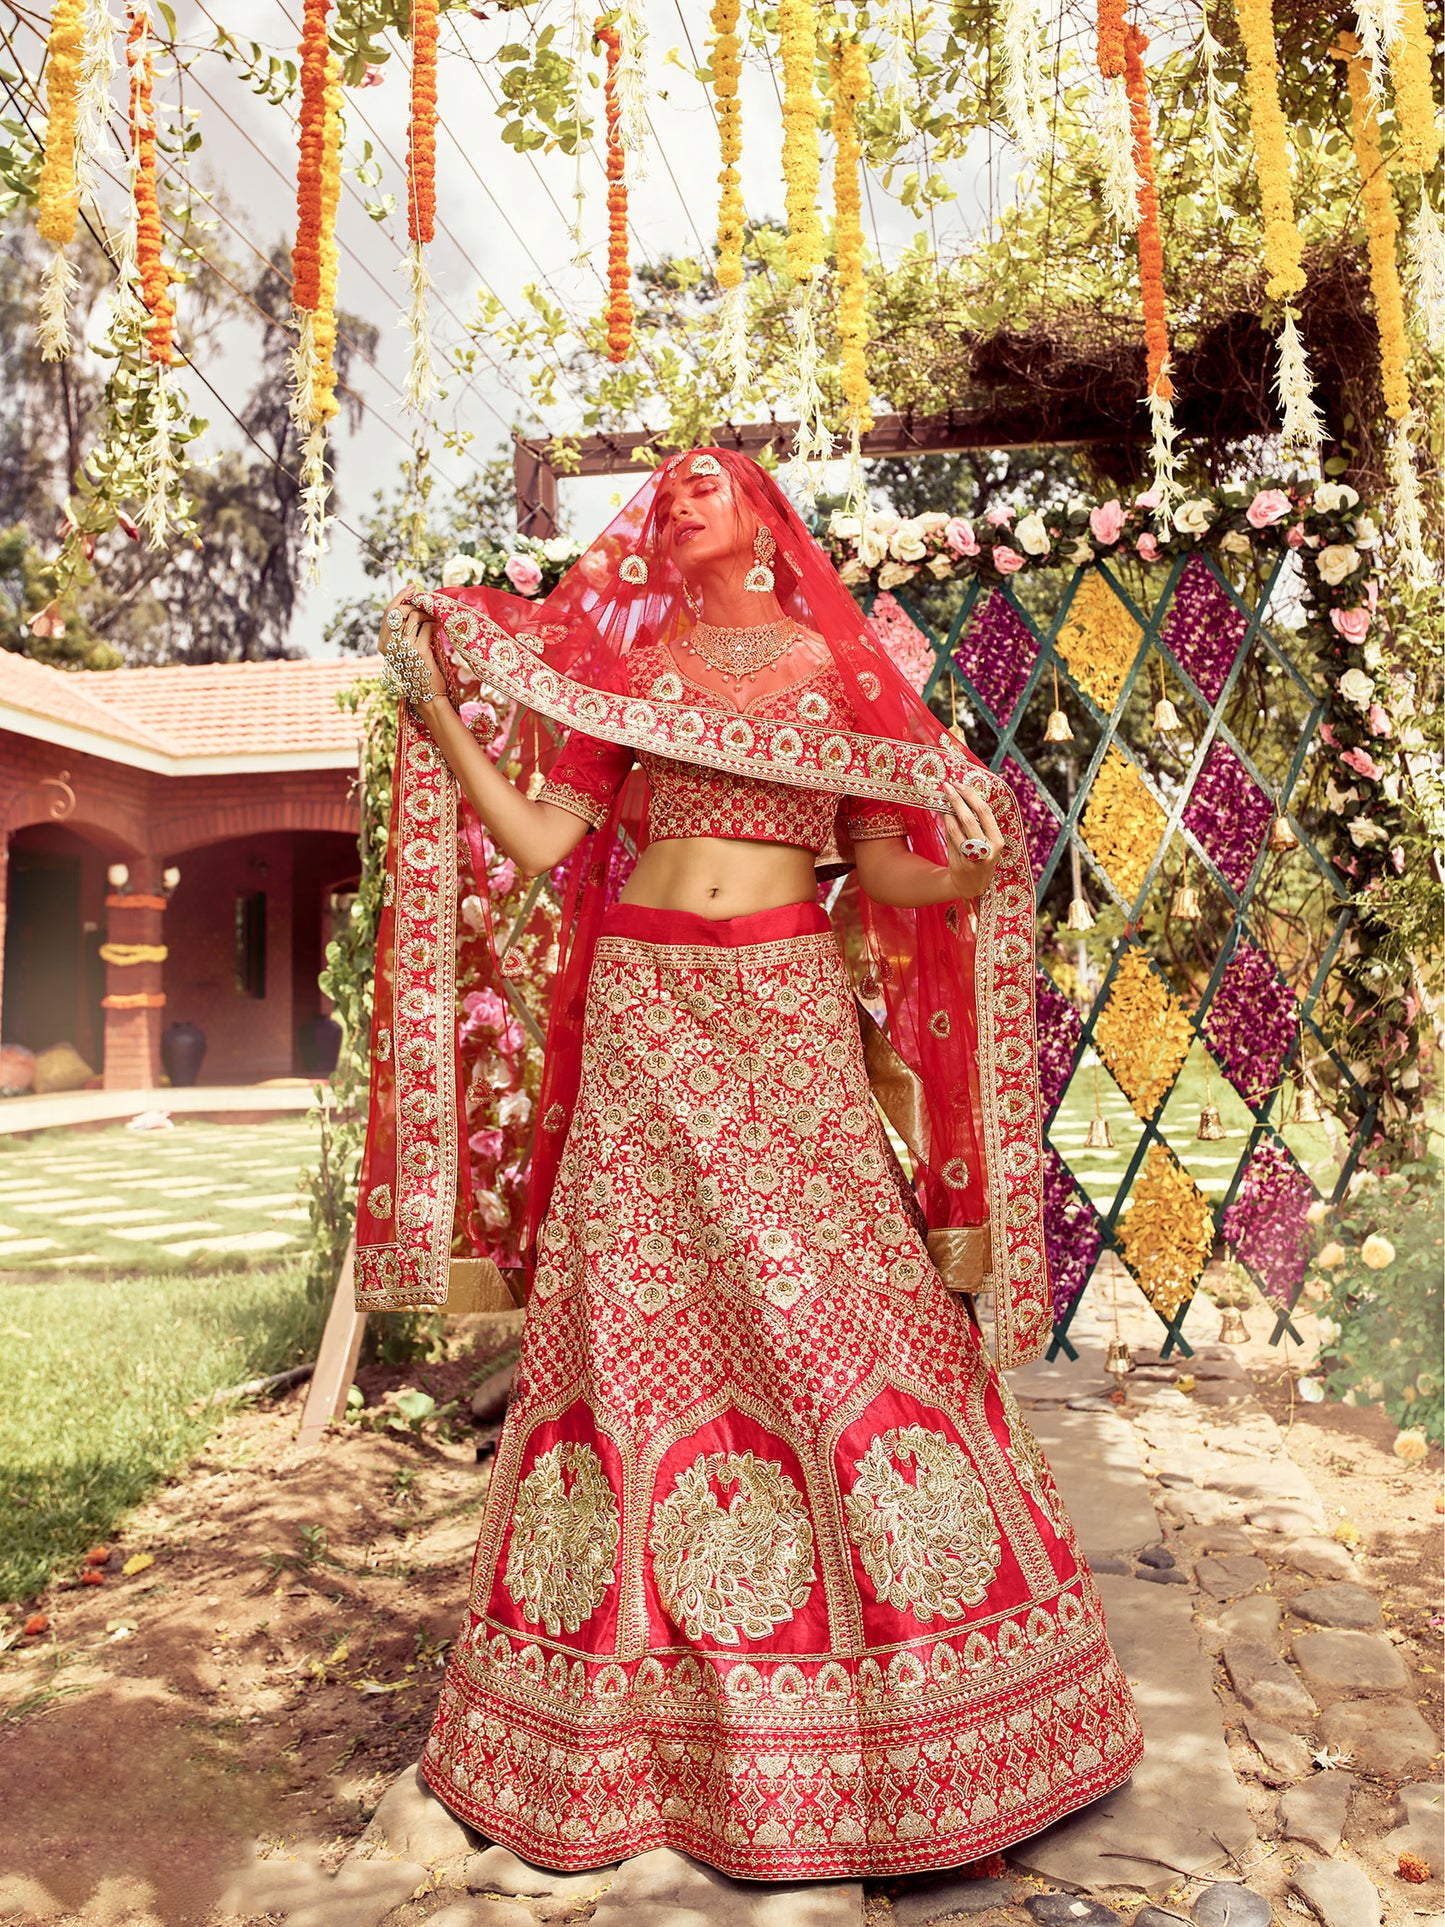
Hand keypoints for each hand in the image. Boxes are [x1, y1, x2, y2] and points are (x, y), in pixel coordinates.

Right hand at [380, 585, 444, 708]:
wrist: (428, 696)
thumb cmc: (419, 673)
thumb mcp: (406, 652)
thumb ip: (405, 633)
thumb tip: (416, 607)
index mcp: (384, 644)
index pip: (389, 613)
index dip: (400, 597)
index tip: (412, 587)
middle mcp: (390, 644)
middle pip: (401, 610)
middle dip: (416, 603)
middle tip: (429, 605)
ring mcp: (404, 647)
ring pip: (415, 615)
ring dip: (429, 614)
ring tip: (436, 619)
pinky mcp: (419, 650)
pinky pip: (428, 626)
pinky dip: (436, 623)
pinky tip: (440, 627)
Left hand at [939, 780, 1004, 898]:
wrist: (972, 887)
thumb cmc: (980, 858)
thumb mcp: (987, 843)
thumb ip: (978, 823)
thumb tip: (963, 795)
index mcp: (998, 841)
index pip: (985, 812)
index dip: (971, 796)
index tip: (960, 784)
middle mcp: (988, 850)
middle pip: (969, 818)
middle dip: (956, 800)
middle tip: (947, 786)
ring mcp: (973, 859)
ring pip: (956, 829)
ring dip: (948, 811)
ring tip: (943, 798)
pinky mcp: (960, 864)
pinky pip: (950, 839)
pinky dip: (946, 824)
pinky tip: (943, 814)